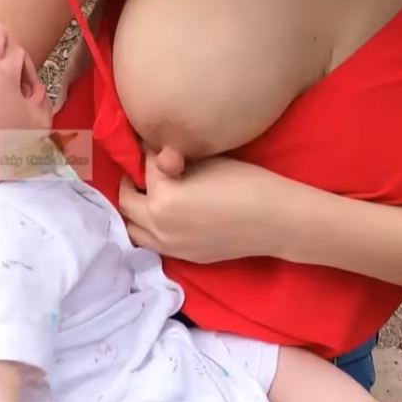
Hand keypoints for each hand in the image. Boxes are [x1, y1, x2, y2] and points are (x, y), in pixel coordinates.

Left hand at [118, 149, 287, 262]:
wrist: (274, 221)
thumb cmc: (245, 183)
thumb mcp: (206, 162)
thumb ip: (175, 160)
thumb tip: (157, 155)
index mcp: (162, 196)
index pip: (144, 166)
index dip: (150, 152)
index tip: (153, 144)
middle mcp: (158, 224)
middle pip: (127, 201)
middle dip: (132, 181)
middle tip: (141, 169)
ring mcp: (169, 245)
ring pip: (133, 229)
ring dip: (135, 210)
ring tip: (146, 195)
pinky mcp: (182, 257)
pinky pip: (152, 243)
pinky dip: (149, 228)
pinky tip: (163, 216)